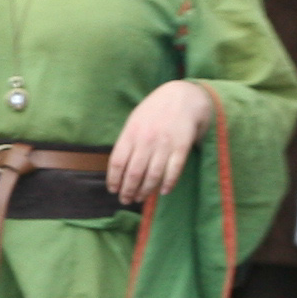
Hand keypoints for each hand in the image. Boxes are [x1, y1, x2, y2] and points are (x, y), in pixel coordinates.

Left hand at [103, 76, 215, 203]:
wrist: (183, 97)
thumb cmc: (154, 111)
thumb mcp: (134, 121)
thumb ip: (127, 142)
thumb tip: (118, 168)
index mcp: (131, 134)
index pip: (117, 163)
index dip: (114, 180)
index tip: (113, 191)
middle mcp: (146, 141)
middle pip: (133, 173)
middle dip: (128, 190)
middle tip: (126, 200)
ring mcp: (165, 144)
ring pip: (153, 175)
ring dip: (145, 191)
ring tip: (140, 198)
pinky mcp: (182, 147)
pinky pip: (174, 170)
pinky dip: (168, 184)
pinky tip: (162, 192)